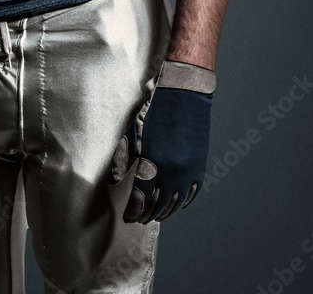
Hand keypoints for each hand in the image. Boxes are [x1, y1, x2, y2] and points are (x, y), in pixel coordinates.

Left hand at [108, 59, 215, 223]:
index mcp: (152, 163)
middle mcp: (172, 172)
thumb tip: (112, 180)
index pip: (141, 199)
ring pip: (176, 202)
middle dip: (147, 213)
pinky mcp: (199, 165)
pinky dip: (184, 202)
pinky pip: (192, 192)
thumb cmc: (154, 109)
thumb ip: (122, 158)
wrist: (184, 92)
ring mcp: (188, 170)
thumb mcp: (133, 132)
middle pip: (158, 204)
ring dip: (165, 211)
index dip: (134, 211)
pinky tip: (177, 205)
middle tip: (140, 218)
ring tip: (155, 216)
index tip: (128, 218)